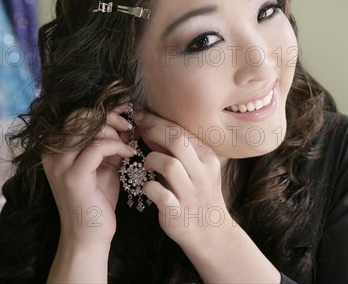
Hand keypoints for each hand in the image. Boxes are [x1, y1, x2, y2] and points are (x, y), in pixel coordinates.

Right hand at [41, 103, 135, 246]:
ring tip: (128, 143)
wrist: (90, 234)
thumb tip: (125, 121)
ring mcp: (60, 165)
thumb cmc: (98, 199)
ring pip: (89, 128)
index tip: (125, 110)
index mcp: (55, 149)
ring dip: (115, 131)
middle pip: (80, 116)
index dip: (103, 109)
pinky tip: (129, 155)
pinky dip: (117, 146)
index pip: (76, 115)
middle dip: (108, 116)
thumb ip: (109, 142)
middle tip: (127, 126)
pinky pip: (98, 147)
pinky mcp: (73, 176)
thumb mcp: (104, 164)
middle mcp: (52, 154)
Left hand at [132, 110, 230, 249]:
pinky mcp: (178, 212)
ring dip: (152, 160)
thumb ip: (178, 150)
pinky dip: (148, 187)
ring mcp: (190, 193)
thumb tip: (151, 127)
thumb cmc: (199, 195)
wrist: (210, 233)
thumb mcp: (197, 169)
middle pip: (178, 141)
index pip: (182, 131)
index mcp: (208, 158)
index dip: (157, 121)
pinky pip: (159, 193)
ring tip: (146, 165)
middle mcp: (202, 173)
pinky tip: (147, 187)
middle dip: (154, 131)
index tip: (140, 115)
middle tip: (137, 129)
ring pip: (169, 165)